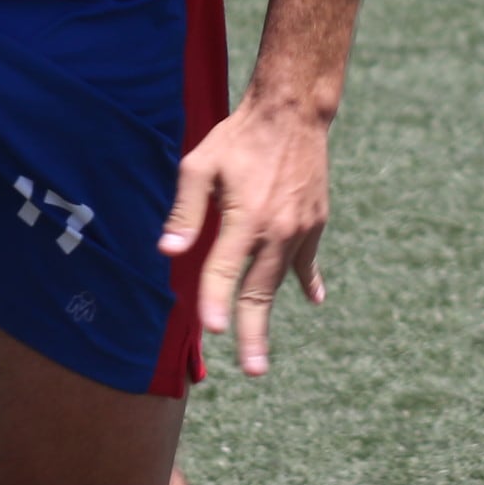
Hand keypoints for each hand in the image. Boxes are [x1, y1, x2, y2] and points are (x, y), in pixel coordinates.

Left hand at [159, 98, 333, 378]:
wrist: (294, 112)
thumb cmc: (239, 137)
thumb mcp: (200, 165)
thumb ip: (185, 210)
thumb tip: (169, 251)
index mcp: (246, 217)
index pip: (224, 270)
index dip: (214, 301)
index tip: (212, 331)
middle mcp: (277, 229)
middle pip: (259, 291)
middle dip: (252, 333)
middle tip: (252, 371)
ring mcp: (300, 228)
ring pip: (280, 282)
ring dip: (271, 317)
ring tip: (261, 357)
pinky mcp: (314, 222)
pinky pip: (306, 261)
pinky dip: (308, 282)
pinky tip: (314, 300)